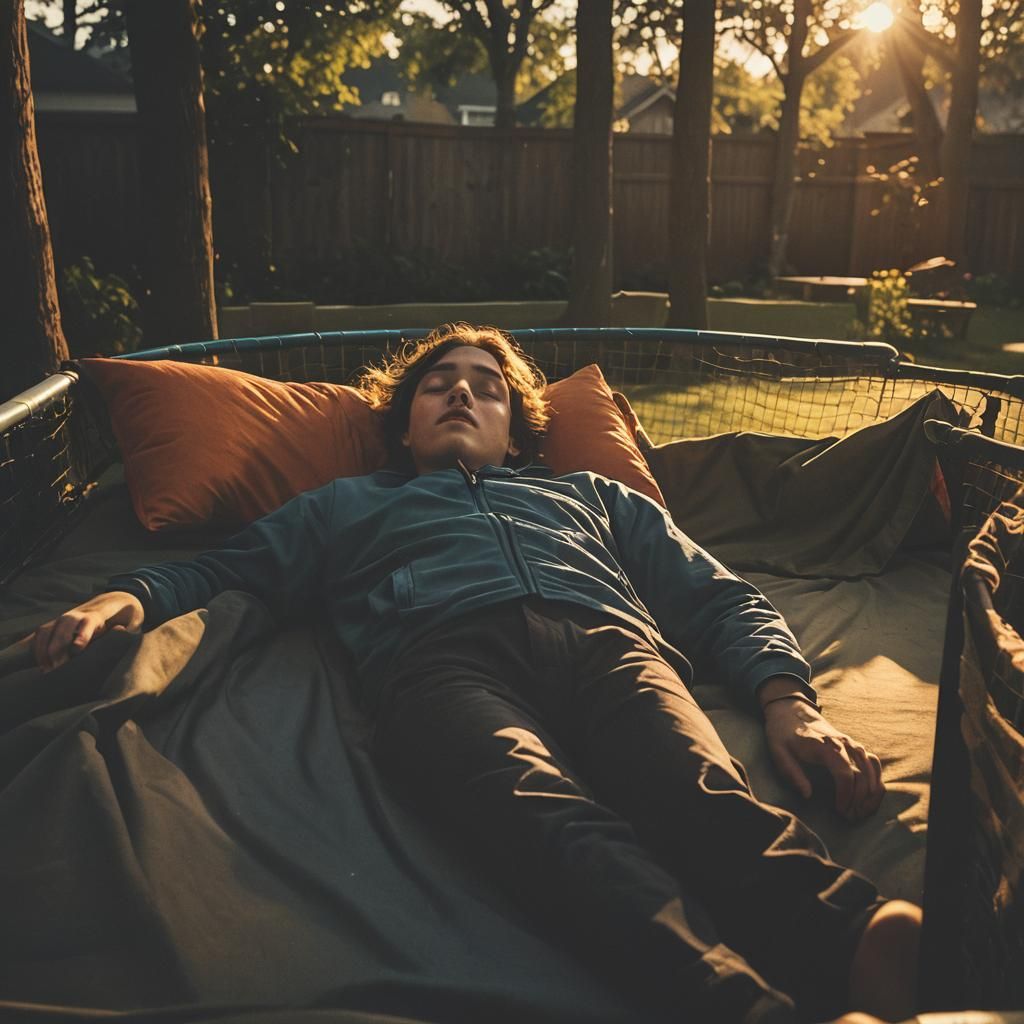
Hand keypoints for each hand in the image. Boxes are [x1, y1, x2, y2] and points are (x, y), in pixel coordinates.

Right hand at [31, 591, 144, 671]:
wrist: (118, 599)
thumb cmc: (128, 616)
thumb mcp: (134, 623)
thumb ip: (129, 634)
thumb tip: (125, 641)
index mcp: (103, 612)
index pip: (90, 620)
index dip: (83, 633)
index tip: (77, 649)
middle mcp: (82, 612)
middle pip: (65, 623)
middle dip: (58, 644)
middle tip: (58, 667)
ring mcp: (69, 617)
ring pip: (50, 627)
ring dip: (45, 648)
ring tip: (48, 670)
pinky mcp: (60, 623)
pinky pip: (43, 633)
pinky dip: (39, 648)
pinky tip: (43, 665)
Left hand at [763, 696, 883, 820]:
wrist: (790, 710)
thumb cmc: (782, 733)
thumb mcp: (778, 752)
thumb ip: (791, 773)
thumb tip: (807, 795)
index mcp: (824, 746)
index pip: (845, 774)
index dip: (846, 795)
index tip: (841, 811)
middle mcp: (842, 743)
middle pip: (862, 775)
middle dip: (859, 799)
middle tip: (850, 817)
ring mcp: (850, 742)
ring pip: (871, 769)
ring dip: (871, 792)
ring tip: (862, 811)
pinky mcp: (853, 744)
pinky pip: (873, 761)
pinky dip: (876, 779)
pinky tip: (871, 795)